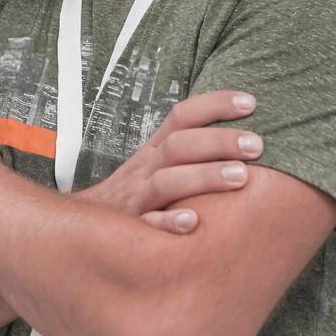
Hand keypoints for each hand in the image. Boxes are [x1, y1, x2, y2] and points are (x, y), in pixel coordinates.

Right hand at [77, 90, 261, 233]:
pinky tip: (192, 223)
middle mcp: (144, 170)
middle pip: (180, 145)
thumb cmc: (132, 201)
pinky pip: (146, 227)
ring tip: (241, 177)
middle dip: (219, 141)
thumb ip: (189, 157)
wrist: (78, 234)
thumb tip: (243, 144)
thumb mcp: (154, 171)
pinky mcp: (128, 232)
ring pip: (167, 182)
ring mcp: (135, 200)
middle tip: (257, 144)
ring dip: (203, 177)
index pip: (182, 117)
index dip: (215, 105)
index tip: (251, 102)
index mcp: (153, 151)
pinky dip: (167, 223)